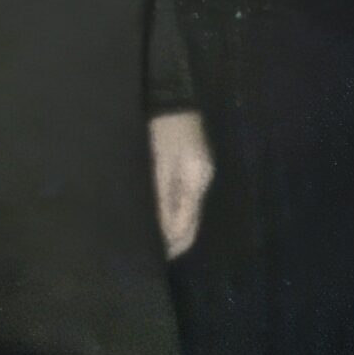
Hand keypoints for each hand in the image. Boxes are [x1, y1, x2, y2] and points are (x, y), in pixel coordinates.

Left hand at [149, 110, 214, 258]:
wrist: (174, 96)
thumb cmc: (162, 129)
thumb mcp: (158, 163)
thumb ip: (161, 197)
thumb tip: (162, 232)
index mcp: (196, 181)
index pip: (187, 225)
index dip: (171, 245)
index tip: (153, 259)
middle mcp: (203, 182)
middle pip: (192, 223)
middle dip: (174, 242)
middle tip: (150, 255)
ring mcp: (200, 175)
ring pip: (189, 214)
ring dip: (173, 229)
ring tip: (150, 239)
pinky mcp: (193, 170)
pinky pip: (185, 201)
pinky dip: (173, 213)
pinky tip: (158, 217)